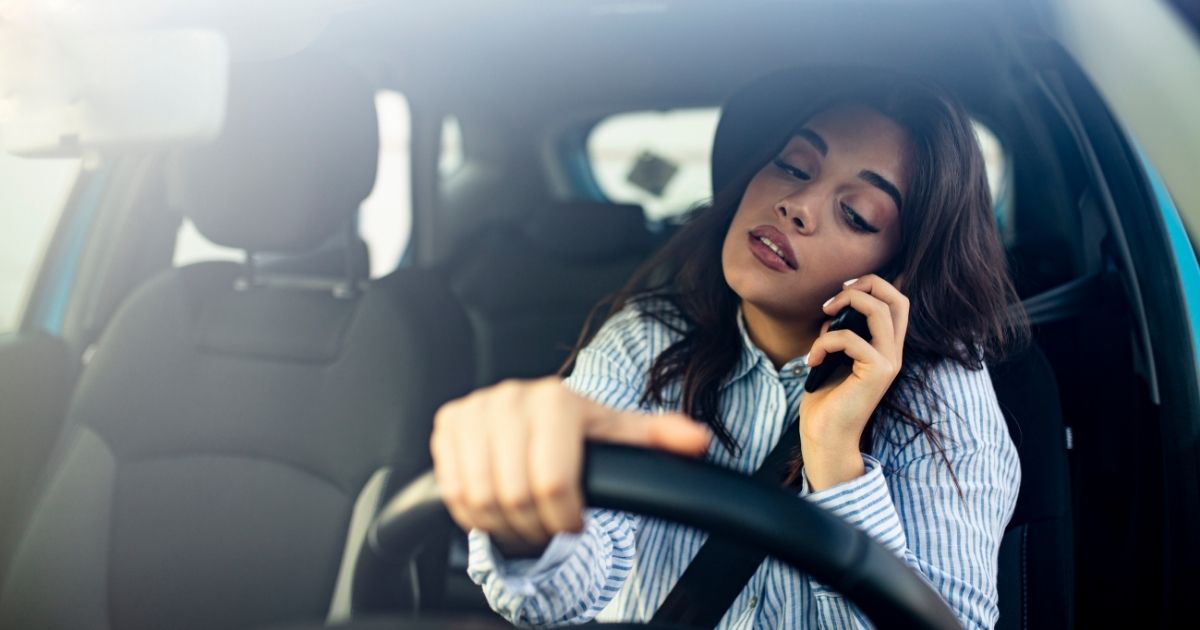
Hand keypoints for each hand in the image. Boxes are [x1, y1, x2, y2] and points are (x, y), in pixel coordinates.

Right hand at [431, 376, 710, 556]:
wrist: (530, 415)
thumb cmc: (578, 430)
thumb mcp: (618, 434)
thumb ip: (658, 437)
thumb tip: (699, 441)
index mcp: (554, 399)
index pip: (552, 483)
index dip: (565, 518)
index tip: (577, 522)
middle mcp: (508, 397)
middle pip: (514, 496)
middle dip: (535, 525)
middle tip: (549, 524)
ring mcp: (472, 409)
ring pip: (479, 499)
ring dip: (504, 524)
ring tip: (526, 518)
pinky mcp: (446, 423)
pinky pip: (452, 492)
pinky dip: (474, 514)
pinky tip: (497, 506)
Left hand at [799, 273, 908, 489]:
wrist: (825, 435)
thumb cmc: (826, 399)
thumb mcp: (832, 355)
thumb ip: (839, 331)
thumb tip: (834, 310)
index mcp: (886, 347)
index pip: (897, 302)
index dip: (874, 285)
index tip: (842, 289)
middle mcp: (893, 352)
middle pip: (898, 299)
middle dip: (867, 284)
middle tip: (835, 297)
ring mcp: (888, 362)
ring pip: (880, 310)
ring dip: (846, 303)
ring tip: (824, 315)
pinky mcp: (877, 372)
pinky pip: (851, 338)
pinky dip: (825, 341)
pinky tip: (812, 359)